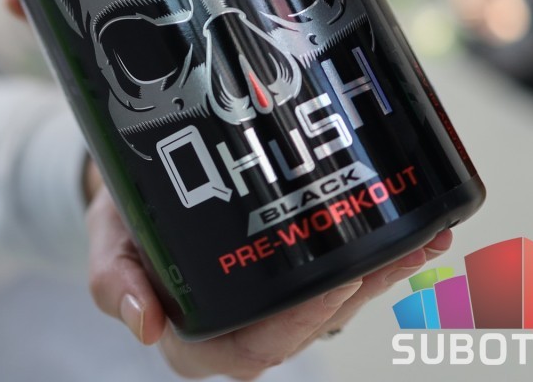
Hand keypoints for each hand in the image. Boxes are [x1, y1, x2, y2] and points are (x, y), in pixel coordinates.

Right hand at [87, 177, 451, 379]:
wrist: (137, 183)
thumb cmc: (124, 221)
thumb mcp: (108, 244)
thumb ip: (115, 280)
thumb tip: (142, 324)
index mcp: (197, 335)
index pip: (255, 349)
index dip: (300, 321)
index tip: (335, 278)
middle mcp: (243, 326)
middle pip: (311, 324)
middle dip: (363, 289)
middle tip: (402, 245)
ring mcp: (273, 302)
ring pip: (335, 299)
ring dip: (383, 270)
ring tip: (424, 233)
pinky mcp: (294, 274)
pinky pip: (339, 271)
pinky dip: (378, 251)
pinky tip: (414, 224)